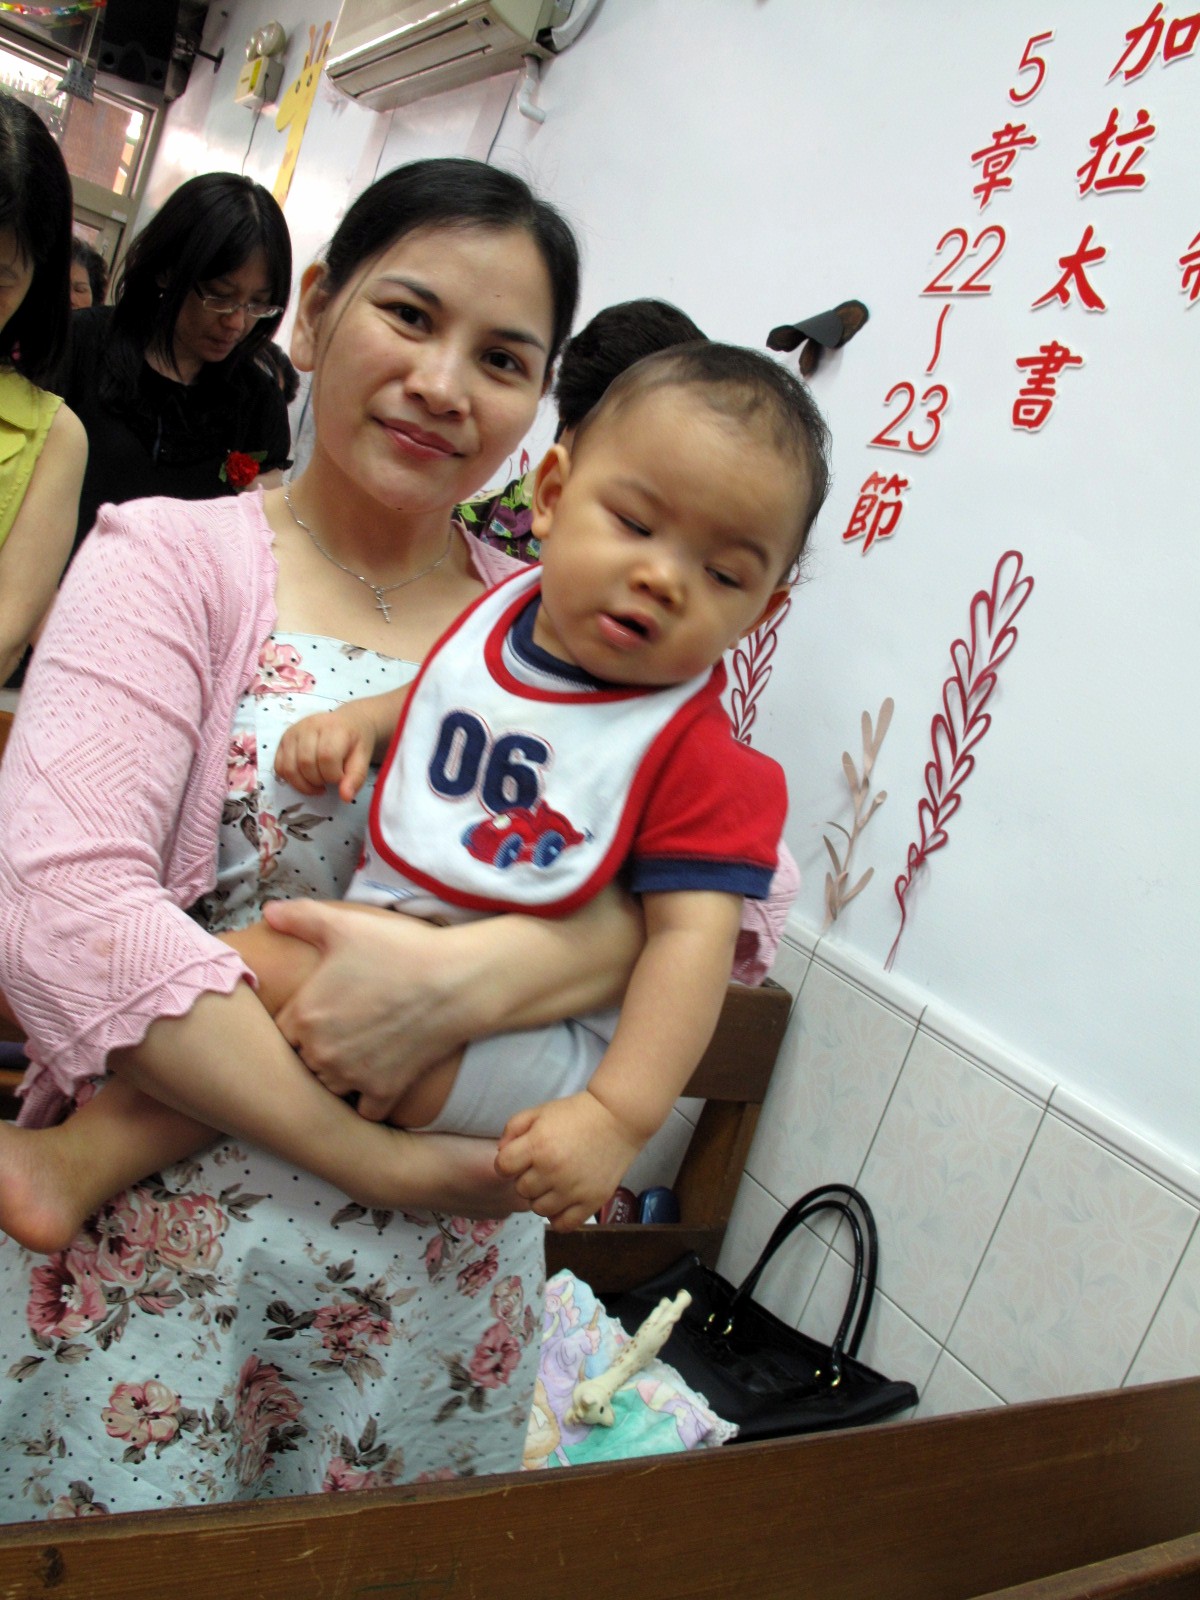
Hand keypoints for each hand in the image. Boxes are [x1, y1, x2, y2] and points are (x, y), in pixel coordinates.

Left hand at [264, 899, 467, 1121]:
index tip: (313, 1013)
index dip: (294, 1023)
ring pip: (328, 1089)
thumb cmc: (398, 949)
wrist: (455, 981)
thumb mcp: (344, 924)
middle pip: (301, 1064)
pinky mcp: (384, 1092)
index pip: (278, 1034)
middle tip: (337, 1032)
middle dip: (313, 1051)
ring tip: (355, 1054)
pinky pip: (363, 1112)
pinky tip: (376, 1079)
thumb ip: (299, 916)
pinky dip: (367, 1101)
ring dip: (337, 1077)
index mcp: (303, 1016)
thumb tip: (268, 911)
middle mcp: (320, 1054)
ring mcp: (352, 1077)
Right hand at [275, 707, 375, 800]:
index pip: (326, 757)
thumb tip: (345, 797)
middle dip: (318, 781)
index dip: (333, 776)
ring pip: (289, 767)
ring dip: (303, 784)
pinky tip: (305, 778)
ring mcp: (294, 731)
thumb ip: (355, 778)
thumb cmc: (356, 741)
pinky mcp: (284, 738)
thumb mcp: (363, 758)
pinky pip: (279, 766)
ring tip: (317, 782)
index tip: (340, 778)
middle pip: (305, 763)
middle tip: (328, 781)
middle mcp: (309, 726)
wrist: (349, 722)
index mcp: (333, 728)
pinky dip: (290, 779)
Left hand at [495, 1092, 641, 1231]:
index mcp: (538, 1145)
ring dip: (543, 1197)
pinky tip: (563, 1201)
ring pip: (539, 1209)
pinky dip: (559, 1217)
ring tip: (555, 1183)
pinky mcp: (591, 1202)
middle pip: (521, 1190)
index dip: (508, 1163)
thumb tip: (501, 1154)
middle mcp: (553, 1171)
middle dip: (528, 1178)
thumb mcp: (540, 1111)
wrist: (618, 1118)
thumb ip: (513, 1129)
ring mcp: (573, 1189)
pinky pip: (563, 1224)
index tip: (520, 1159)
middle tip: (543, 1167)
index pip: (503, 1168)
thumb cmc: (576, 1113)